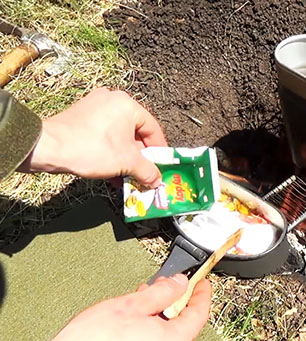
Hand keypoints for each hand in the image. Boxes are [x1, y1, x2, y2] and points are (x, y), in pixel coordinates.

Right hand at [9, 274, 211, 340]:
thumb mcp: (132, 304)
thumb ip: (162, 292)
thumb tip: (180, 284)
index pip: (199, 314)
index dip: (201, 294)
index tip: (201, 283)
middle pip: (182, 329)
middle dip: (173, 306)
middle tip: (159, 289)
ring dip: (158, 323)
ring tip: (137, 308)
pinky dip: (147, 340)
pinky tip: (128, 331)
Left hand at [19, 88, 167, 187]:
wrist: (48, 147)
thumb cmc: (89, 148)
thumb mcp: (126, 163)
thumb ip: (147, 171)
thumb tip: (156, 180)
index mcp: (127, 104)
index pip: (153, 128)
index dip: (160, 150)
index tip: (162, 165)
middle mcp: (112, 100)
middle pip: (135, 132)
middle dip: (140, 157)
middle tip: (145, 173)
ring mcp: (94, 106)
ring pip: (119, 135)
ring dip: (125, 157)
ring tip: (127, 176)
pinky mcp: (81, 116)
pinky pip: (104, 134)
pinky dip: (110, 151)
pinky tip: (111, 170)